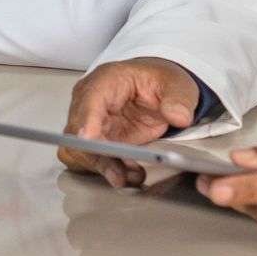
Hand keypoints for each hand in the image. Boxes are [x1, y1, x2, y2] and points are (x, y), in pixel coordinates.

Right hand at [57, 56, 200, 186]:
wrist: (158, 91)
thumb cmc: (158, 82)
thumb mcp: (176, 85)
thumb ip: (178, 100)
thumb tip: (178, 116)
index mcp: (106, 80)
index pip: (89, 99)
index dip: (86, 119)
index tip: (89, 139)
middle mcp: (89, 101)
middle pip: (77, 130)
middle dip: (98, 154)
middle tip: (121, 173)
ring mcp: (90, 122)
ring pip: (79, 150)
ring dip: (102, 166)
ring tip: (132, 175)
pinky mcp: (96, 142)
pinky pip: (89, 160)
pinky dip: (105, 171)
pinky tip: (127, 174)